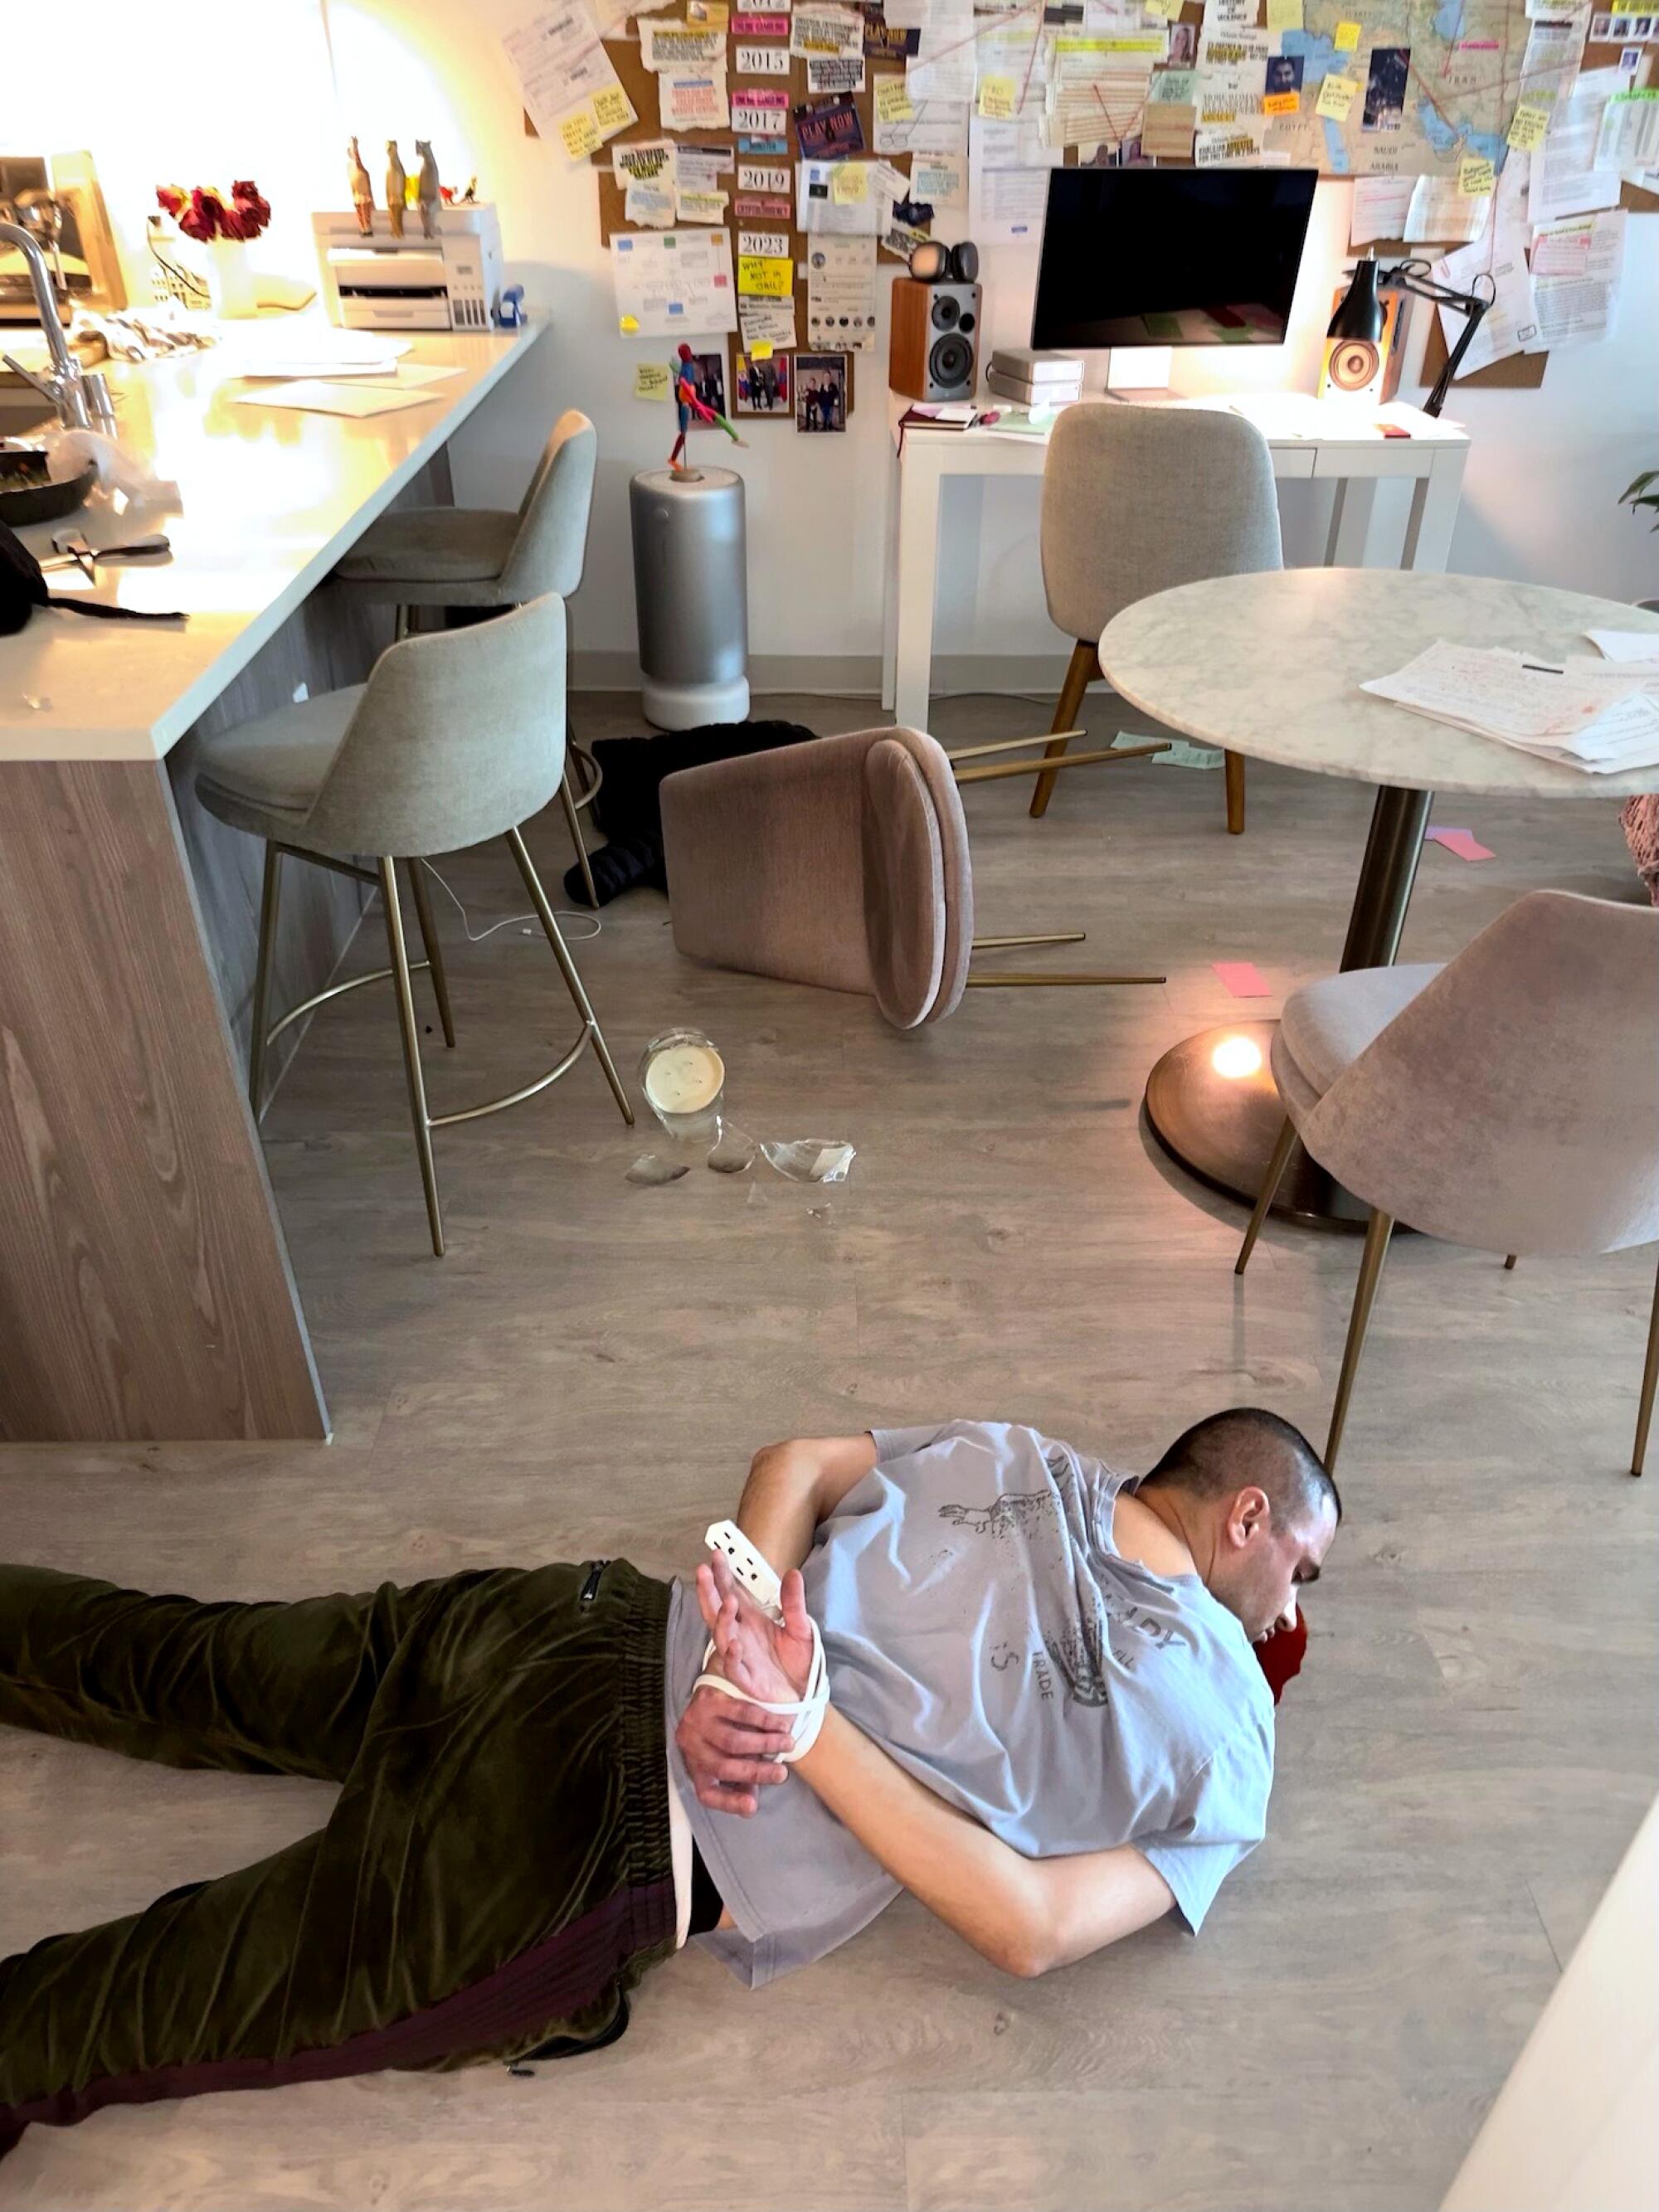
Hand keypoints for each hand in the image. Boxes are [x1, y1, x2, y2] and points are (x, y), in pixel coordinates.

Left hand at [674, 1684, 792, 1817]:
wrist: (714, 1690)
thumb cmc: (726, 1731)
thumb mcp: (733, 1759)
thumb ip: (743, 1782)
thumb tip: (751, 1806)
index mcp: (696, 1767)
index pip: (707, 1793)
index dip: (729, 1802)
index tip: (753, 1805)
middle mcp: (691, 1747)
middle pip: (724, 1767)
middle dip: (756, 1773)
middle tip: (782, 1774)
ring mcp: (697, 1722)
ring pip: (733, 1741)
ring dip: (765, 1744)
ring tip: (788, 1744)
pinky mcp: (708, 1699)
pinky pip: (740, 1712)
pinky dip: (764, 1721)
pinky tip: (781, 1725)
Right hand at [697, 1554, 814, 1704]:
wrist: (805, 1695)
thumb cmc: (798, 1662)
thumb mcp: (801, 1627)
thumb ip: (794, 1602)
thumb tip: (793, 1573)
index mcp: (750, 1620)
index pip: (731, 1593)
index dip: (723, 1575)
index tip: (717, 1554)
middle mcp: (740, 1635)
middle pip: (718, 1610)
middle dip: (710, 1590)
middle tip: (705, 1569)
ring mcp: (740, 1657)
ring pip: (722, 1636)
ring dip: (723, 1619)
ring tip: (729, 1602)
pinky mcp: (747, 1680)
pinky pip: (734, 1668)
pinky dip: (732, 1656)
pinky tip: (735, 1644)